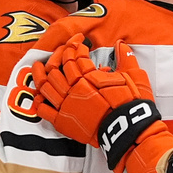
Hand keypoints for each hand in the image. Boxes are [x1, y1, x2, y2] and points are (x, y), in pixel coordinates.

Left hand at [33, 35, 164, 172]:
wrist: (129, 129)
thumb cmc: (132, 104)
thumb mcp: (135, 77)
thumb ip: (126, 59)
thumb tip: (122, 44)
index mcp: (90, 76)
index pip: (77, 56)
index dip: (76, 46)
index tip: (79, 43)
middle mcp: (75, 88)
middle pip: (57, 67)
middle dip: (56, 54)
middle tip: (59, 49)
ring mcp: (67, 105)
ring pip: (46, 86)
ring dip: (39, 74)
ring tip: (37, 67)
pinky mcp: (64, 122)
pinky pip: (44, 110)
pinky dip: (39, 102)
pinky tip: (39, 97)